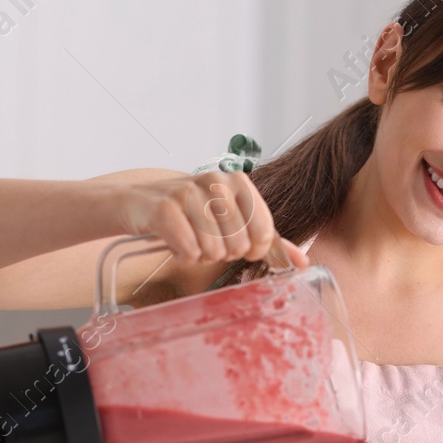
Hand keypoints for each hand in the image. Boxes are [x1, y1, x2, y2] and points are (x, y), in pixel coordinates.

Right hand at [112, 169, 308, 268]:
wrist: (138, 201)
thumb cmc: (190, 212)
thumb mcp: (231, 218)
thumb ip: (267, 238)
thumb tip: (304, 261)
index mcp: (237, 181)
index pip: (263, 230)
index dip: (253, 249)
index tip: (239, 246)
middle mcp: (214, 181)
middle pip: (238, 245)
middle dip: (222, 252)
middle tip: (205, 239)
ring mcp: (188, 193)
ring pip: (213, 250)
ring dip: (200, 255)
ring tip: (189, 239)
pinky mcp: (164, 208)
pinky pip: (188, 252)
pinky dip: (182, 256)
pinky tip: (175, 243)